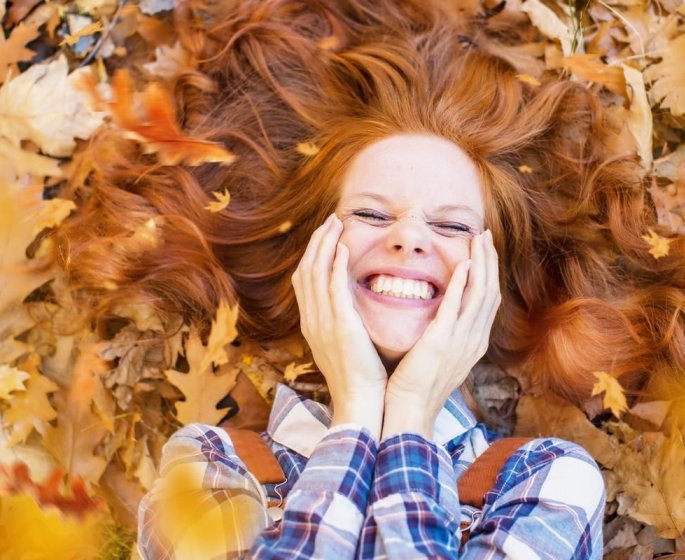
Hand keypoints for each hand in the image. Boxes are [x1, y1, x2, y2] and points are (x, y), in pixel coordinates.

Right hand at [291, 213, 387, 438]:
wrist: (359, 403)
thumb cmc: (358, 378)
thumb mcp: (342, 348)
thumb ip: (341, 324)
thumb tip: (347, 310)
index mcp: (312, 324)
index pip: (304, 280)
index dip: (313, 254)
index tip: (327, 236)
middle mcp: (312, 320)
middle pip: (305, 270)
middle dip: (317, 242)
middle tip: (331, 221)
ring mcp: (323, 322)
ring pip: (315, 272)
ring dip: (325, 245)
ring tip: (336, 224)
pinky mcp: (340, 325)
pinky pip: (332, 287)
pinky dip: (335, 264)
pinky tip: (343, 248)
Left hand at [382, 230, 500, 439]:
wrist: (409, 412)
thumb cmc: (417, 386)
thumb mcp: (438, 356)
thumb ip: (445, 334)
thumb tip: (442, 317)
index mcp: (472, 342)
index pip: (488, 300)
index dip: (488, 272)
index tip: (483, 250)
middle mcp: (474, 340)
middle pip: (490, 291)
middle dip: (490, 261)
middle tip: (485, 235)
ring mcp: (462, 341)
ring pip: (481, 294)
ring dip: (482, 264)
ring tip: (479, 240)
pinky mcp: (442, 341)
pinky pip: (458, 307)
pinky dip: (464, 283)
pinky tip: (464, 264)